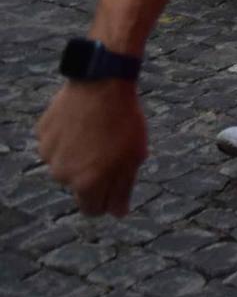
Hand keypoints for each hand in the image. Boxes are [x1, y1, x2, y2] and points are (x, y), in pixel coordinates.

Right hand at [38, 81, 147, 216]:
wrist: (103, 83)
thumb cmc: (124, 120)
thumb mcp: (134, 156)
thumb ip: (123, 188)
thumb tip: (118, 212)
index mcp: (88, 183)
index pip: (92, 210)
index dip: (106, 200)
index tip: (114, 186)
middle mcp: (63, 174)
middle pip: (79, 185)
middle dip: (93, 174)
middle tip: (110, 149)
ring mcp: (49, 154)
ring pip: (66, 164)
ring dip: (79, 155)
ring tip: (97, 131)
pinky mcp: (42, 135)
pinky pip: (56, 144)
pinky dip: (67, 137)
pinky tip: (82, 121)